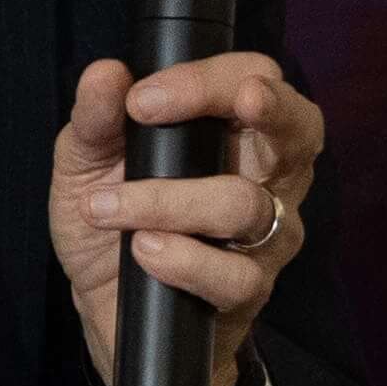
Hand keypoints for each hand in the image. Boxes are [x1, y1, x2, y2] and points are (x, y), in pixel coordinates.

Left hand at [47, 52, 323, 385]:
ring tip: (112, 209)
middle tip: (240, 102)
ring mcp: (265, 238)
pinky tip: (145, 253)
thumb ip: (95, 120)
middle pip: (301, 130)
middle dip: (272, 108)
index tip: (144, 99)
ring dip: (172, 201)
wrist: (106, 311)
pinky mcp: (248, 291)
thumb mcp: (85, 165)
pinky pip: (235, 274)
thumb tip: (105, 74)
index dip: (211, 80)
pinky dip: (184, 260)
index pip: (256, 79)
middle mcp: (265, 180)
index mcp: (233, 135)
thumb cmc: (111, 226)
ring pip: (248, 205)